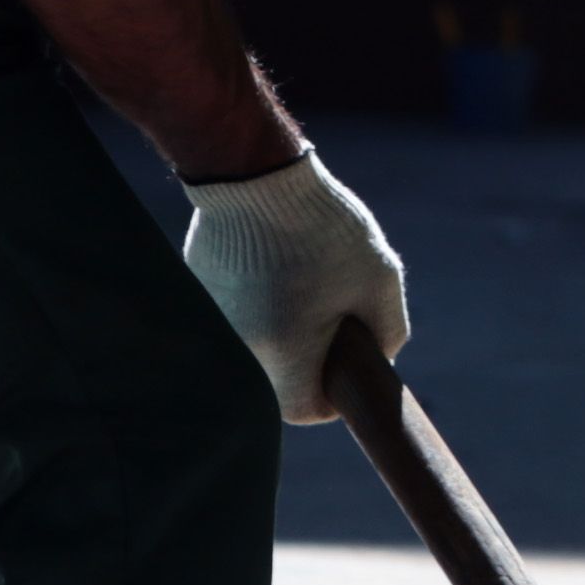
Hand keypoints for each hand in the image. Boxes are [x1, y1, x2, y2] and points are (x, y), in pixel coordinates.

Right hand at [179, 152, 408, 421]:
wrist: (256, 173)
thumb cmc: (325, 230)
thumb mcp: (380, 280)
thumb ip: (387, 331)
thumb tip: (380, 357)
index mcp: (284, 358)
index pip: (306, 410)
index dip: (334, 397)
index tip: (349, 369)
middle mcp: (240, 349)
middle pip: (280, 377)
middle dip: (311, 356)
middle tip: (334, 316)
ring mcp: (212, 319)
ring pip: (257, 342)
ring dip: (282, 326)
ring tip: (303, 280)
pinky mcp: (197, 288)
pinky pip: (235, 310)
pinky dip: (256, 298)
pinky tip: (273, 262)